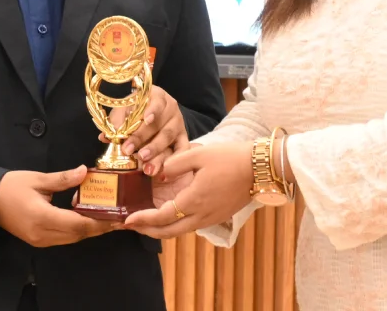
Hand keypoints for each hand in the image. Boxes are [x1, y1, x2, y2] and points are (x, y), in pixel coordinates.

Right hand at [0, 167, 117, 247]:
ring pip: (72, 238)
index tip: (117, 217)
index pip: (78, 224)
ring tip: (108, 218)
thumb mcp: (38, 179)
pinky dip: (77, 230)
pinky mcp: (38, 241)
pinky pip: (63, 238)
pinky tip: (86, 218)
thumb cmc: (11, 187)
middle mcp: (43, 234)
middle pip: (78, 234)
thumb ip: (63, 179)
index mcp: (42, 217)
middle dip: (99, 227)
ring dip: (89, 229)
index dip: (99, 222)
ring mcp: (40, 240)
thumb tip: (85, 171)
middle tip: (119, 217)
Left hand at [102, 86, 187, 176]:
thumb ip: (117, 121)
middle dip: (143, 138)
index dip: (151, 111)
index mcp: (157, 96)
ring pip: (168, 139)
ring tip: (145, 167)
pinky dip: (173, 162)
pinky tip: (162, 174)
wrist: (155, 115)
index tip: (145, 120)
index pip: (156, 102)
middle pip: (160, 124)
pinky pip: (182, 151)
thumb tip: (105, 137)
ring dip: (155, 153)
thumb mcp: (126, 110)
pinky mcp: (183, 139)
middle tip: (129, 150)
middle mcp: (171, 109)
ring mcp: (178, 124)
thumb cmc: (136, 111)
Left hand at [122, 142, 253, 238]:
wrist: (259, 169)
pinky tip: (170, 215)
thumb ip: (175, 164)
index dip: (142, 219)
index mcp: (194, 200)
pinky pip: (191, 226)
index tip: (127, 219)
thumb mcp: (199, 155)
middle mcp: (201, 215)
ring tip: (146, 221)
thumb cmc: (230, 158)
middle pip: (168, 232)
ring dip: (161, 229)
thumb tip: (159, 174)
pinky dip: (175, 225)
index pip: (161, 217)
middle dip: (147, 230)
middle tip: (131, 225)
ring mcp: (211, 219)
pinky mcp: (218, 217)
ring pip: (180, 231)